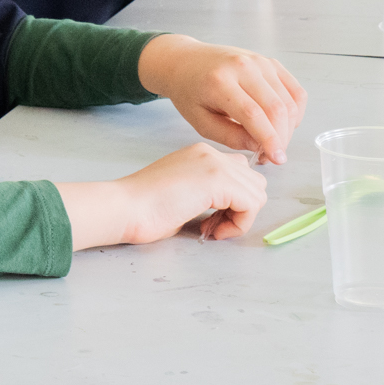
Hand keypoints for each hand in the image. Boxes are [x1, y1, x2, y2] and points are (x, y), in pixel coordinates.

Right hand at [56, 143, 266, 248]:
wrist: (126, 207)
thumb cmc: (143, 208)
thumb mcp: (182, 192)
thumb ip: (207, 193)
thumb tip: (230, 209)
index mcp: (200, 153)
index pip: (239, 174)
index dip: (232, 202)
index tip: (209, 220)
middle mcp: (210, 153)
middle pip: (254, 182)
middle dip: (241, 208)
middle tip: (213, 225)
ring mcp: (215, 164)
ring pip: (257, 193)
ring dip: (240, 217)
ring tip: (212, 228)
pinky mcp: (218, 181)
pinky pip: (251, 206)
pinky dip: (238, 224)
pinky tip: (213, 231)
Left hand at [136, 34, 305, 164]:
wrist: (185, 62)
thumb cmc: (190, 93)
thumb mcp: (201, 121)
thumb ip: (231, 137)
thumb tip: (261, 147)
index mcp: (219, 81)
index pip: (254, 114)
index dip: (269, 140)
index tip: (277, 159)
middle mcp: (243, 66)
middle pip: (276, 108)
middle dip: (281, 138)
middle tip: (271, 156)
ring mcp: (260, 62)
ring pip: (289, 101)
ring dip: (288, 128)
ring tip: (273, 142)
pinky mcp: (271, 63)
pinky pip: (295, 91)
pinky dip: (295, 112)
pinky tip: (283, 124)